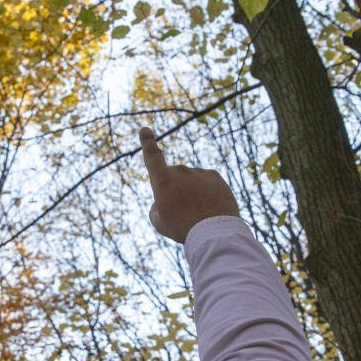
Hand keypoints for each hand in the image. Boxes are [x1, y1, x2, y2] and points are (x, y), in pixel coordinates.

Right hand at [139, 127, 239, 243]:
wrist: (214, 231)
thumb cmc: (183, 228)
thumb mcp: (160, 222)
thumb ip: (156, 207)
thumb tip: (162, 200)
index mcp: (162, 179)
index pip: (152, 156)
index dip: (147, 142)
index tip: (145, 129)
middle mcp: (180, 170)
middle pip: (174, 178)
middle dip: (176, 190)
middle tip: (183, 212)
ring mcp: (199, 171)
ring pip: (191, 181)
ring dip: (193, 193)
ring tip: (198, 214)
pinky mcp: (214, 175)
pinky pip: (206, 183)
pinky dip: (206, 192)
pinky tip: (210, 207)